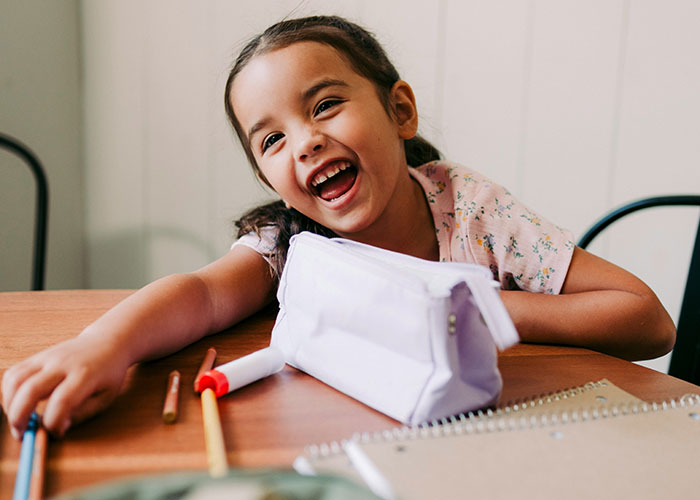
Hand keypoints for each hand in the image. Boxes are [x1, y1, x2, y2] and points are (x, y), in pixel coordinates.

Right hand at [2, 334, 129, 438]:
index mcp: (85, 375)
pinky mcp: (37, 356)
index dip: (53, 424)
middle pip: (31, 390)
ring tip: (18, 419)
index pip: (62, 402)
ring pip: (15, 379)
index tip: (56, 434)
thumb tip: (57, 428)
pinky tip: (18, 403)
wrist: (107, 342)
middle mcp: (63, 364)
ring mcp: (48, 357)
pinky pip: (13, 373)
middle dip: (19, 417)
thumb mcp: (106, 397)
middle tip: (21, 434)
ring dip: (9, 404)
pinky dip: (8, 391)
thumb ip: (82, 414)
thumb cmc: (108, 373)